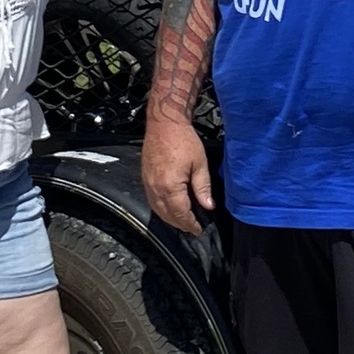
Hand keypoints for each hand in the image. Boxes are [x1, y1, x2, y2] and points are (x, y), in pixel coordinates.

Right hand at [142, 115, 216, 236]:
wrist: (164, 124)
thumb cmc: (183, 140)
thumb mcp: (200, 163)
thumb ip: (203, 188)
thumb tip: (208, 206)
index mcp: (170, 186)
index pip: (181, 213)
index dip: (190, 224)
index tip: (198, 229)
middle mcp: (156, 188)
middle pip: (168, 215)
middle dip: (180, 224)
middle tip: (192, 228)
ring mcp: (148, 184)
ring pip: (158, 210)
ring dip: (170, 219)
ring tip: (183, 221)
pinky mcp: (145, 178)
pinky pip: (152, 201)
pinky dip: (161, 209)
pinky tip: (170, 208)